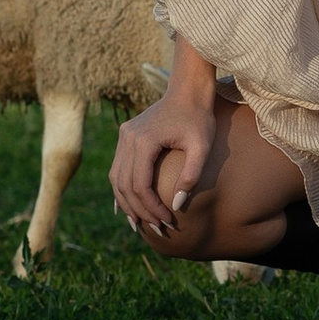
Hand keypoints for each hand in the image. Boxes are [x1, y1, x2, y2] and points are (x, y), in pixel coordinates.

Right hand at [110, 90, 216, 238]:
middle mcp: (127, 138)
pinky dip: (122, 188)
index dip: (152, 207)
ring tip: (139, 224)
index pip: (140, 185)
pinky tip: (127, 206)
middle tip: (156, 229)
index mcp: (143, 140)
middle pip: (125, 185)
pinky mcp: (126, 136)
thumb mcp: (202, 147)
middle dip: (139, 210)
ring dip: (126, 203)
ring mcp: (124, 136)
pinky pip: (118, 168)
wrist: (189, 91)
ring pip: (116, 178)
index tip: (167, 220)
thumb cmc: (199, 118)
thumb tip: (176, 206)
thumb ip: (190, 176)